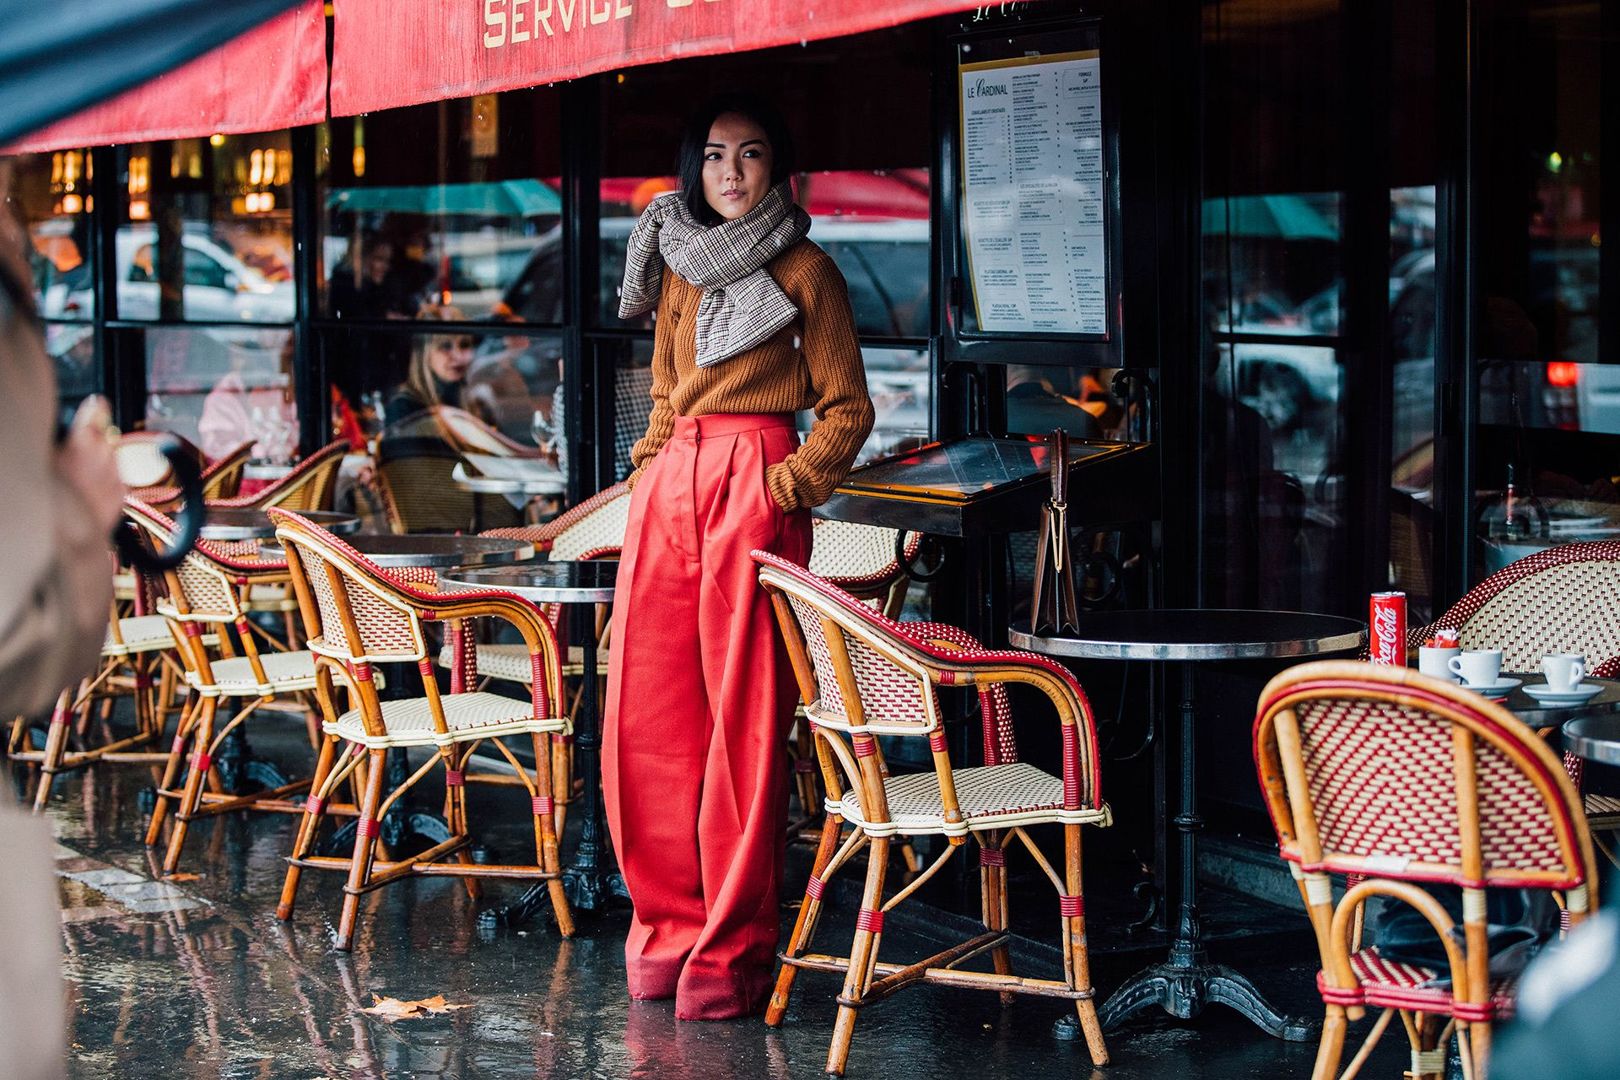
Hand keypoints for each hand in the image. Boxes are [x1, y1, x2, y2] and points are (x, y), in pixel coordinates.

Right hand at [58, 396, 124, 536]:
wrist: (73, 536)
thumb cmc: (53, 497)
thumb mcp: (47, 462)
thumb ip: (60, 444)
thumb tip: (66, 435)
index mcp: (81, 443)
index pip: (95, 413)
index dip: (96, 408)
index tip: (98, 403)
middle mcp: (103, 455)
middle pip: (103, 437)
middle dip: (94, 440)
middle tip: (79, 451)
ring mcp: (115, 473)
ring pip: (110, 457)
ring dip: (99, 462)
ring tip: (79, 477)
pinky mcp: (121, 491)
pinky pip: (114, 478)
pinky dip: (104, 481)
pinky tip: (88, 492)